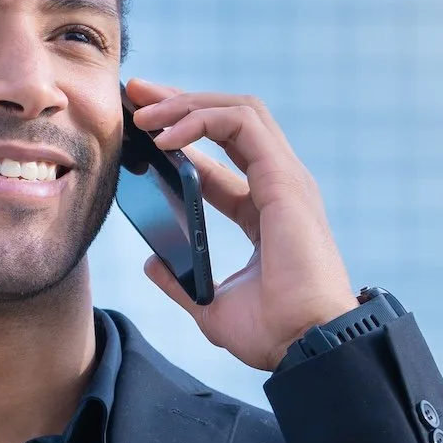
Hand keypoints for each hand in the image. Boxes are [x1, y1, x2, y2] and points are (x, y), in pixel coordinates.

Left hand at [125, 77, 356, 370]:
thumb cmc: (274, 334)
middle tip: (134, 95)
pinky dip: (201, 120)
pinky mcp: (285, 180)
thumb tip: (152, 263)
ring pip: (237, 111)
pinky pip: (241, 124)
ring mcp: (286, 179)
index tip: (139, 127)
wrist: (308, 347)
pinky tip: (166, 137)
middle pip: (228, 122)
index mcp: (265, 211)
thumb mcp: (211, 305)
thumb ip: (180, 281)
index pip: (220, 158)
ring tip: (144, 114)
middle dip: (180, 101)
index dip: (182, 136)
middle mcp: (278, 186)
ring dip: (186, 104)